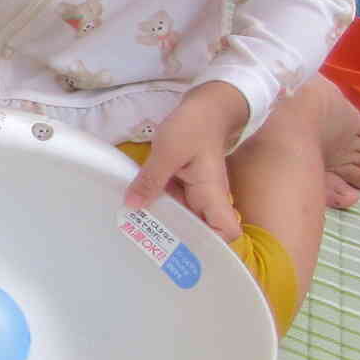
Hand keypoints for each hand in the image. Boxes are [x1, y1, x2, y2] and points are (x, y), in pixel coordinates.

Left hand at [124, 81, 248, 239]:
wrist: (204, 105)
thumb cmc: (193, 127)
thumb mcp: (168, 152)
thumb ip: (151, 179)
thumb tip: (132, 206)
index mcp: (212, 194)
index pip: (227, 230)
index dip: (214, 246)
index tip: (186, 254)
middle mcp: (206, 196)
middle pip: (200, 228)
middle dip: (178, 240)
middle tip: (147, 251)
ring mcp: (195, 189)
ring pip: (182, 215)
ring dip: (163, 222)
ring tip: (135, 235)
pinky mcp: (183, 181)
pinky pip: (172, 199)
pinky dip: (157, 205)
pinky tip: (135, 209)